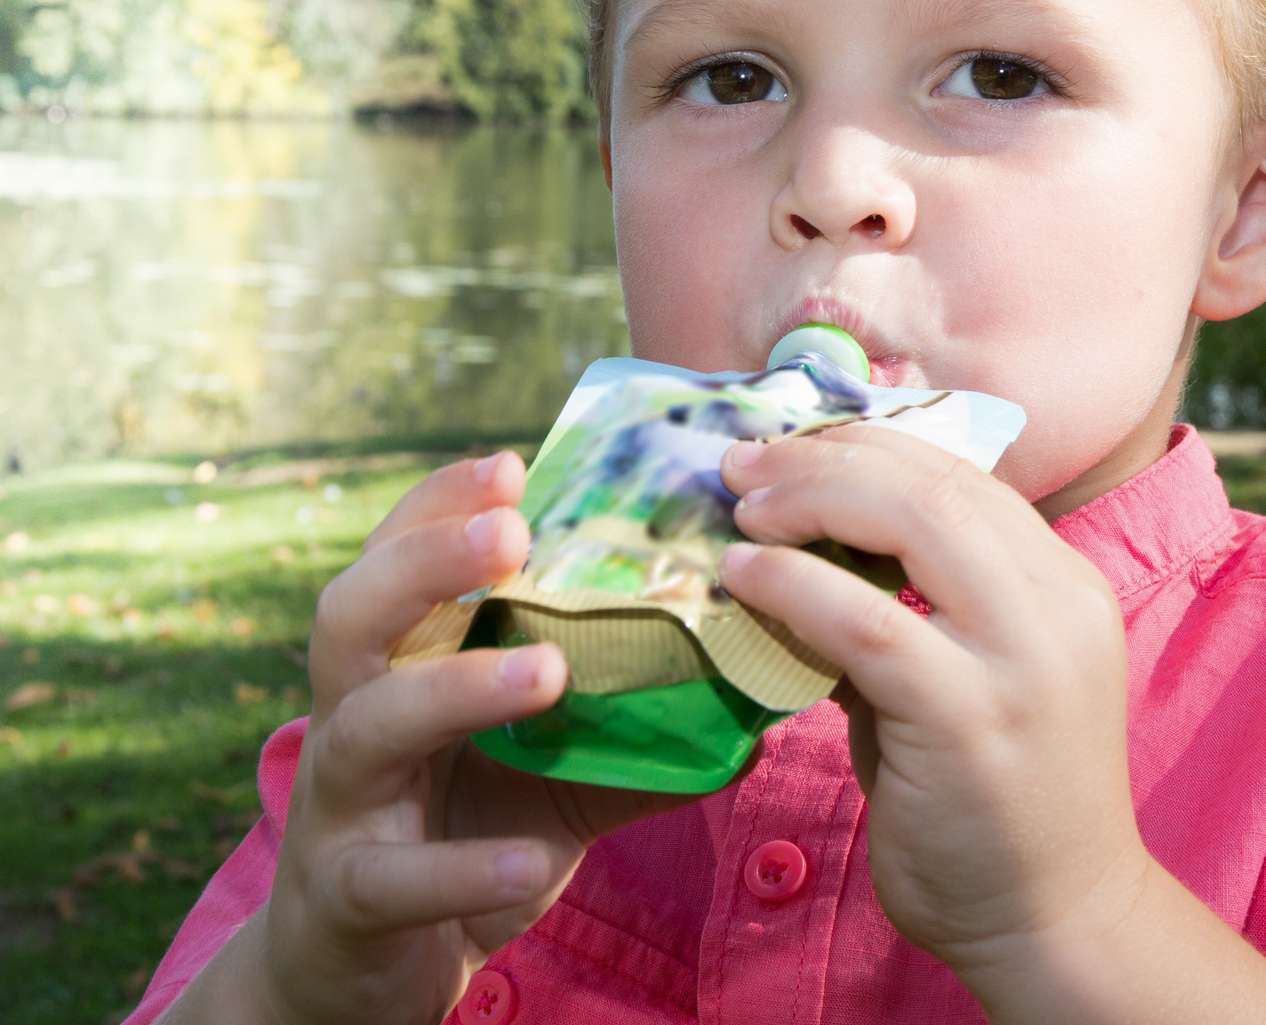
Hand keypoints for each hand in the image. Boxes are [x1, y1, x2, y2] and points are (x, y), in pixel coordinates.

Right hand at [165, 453, 699, 1024]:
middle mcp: (350, 719)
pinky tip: (530, 858)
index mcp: (397, 668)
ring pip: (369, 727)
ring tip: (547, 669)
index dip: (439, 505)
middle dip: (426, 562)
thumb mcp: (556, 773)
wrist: (368, 980)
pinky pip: (395, 878)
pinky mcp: (345, 902)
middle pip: (352, 615)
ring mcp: (339, 809)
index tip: (512, 463)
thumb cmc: (466, 836)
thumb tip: (755, 682)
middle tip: (512, 531)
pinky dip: (462, 866)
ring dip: (456, 688)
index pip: (398, 560)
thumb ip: (635, 725)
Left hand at [720, 427, 1145, 979]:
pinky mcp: (970, 716)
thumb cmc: (1000, 804)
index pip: (965, 475)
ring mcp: (1023, 657)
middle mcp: (1059, 602)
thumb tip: (805, 558)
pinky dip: (795, 583)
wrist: (1059, 920)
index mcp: (1066, 582)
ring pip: (915, 521)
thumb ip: (912, 614)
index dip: (870, 444)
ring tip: (741, 503)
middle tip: (746, 460)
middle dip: (831, 454)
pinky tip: (743, 574)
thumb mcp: (968, 680)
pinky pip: (869, 621)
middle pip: (938, 480)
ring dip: (811, 497)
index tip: (794, 447)